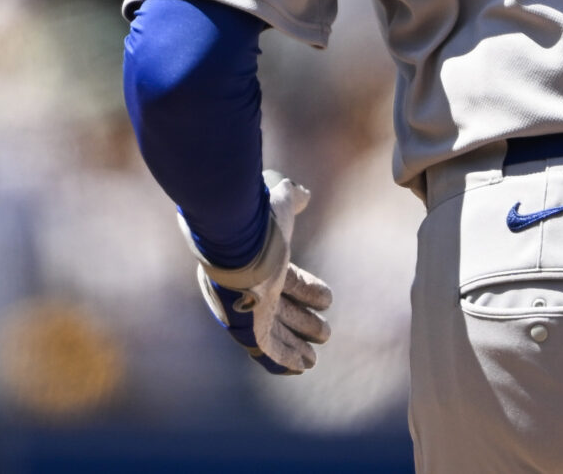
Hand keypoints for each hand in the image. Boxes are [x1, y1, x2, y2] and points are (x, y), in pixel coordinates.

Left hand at [186, 170, 333, 374]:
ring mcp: (252, 313)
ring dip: (297, 345)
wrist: (236, 244)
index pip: (290, 284)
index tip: (327, 300)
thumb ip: (290, 198)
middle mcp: (256, 292)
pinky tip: (300, 368)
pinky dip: (284, 361)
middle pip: (285, 313)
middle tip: (325, 333)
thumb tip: (302, 193)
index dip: (309, 292)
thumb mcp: (279, 205)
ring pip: (279, 334)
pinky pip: (269, 352)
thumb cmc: (258, 225)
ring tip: (314, 357)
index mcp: (263, 266)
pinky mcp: (250, 332)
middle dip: (305, 324)